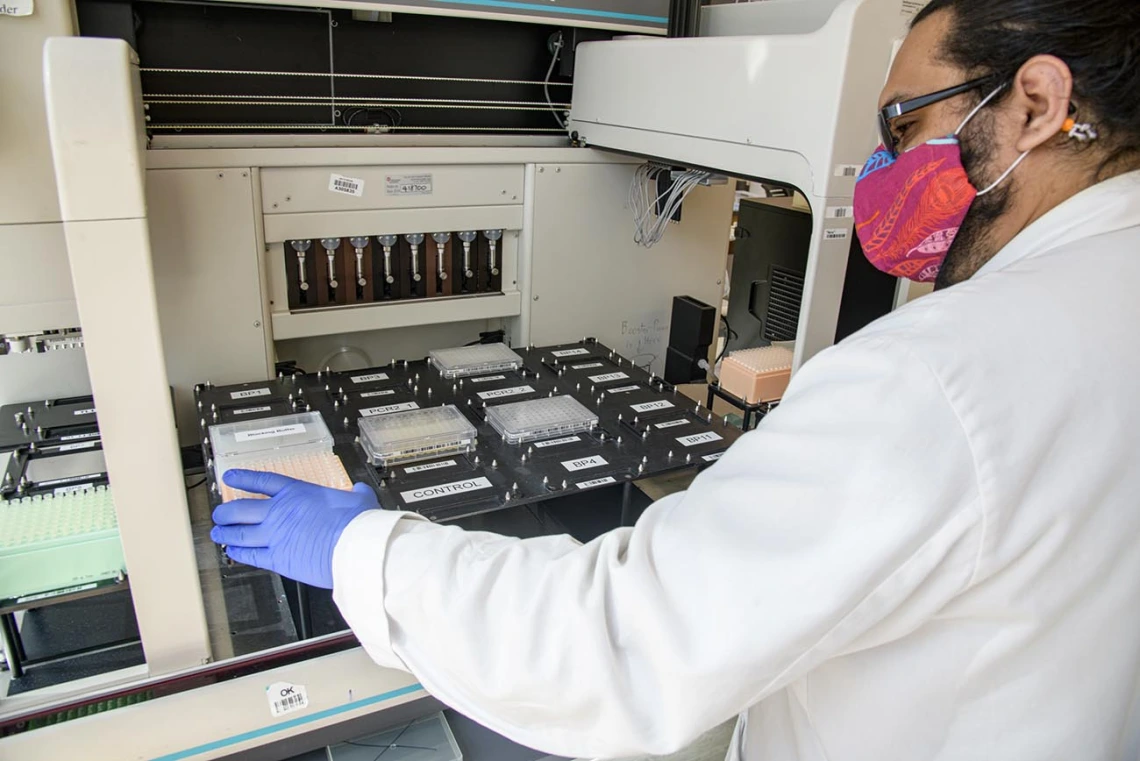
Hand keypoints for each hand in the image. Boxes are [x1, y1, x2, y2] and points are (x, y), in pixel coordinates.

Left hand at [210, 469, 379, 588]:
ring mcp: (275, 536)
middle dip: (226, 512)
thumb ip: (355, 494)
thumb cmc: (356, 522)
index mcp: (298, 493)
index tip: (230, 478)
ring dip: (225, 533)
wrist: (353, 546)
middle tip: (220, 514)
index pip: (263, 482)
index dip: (244, 479)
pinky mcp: (276, 559)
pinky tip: (232, 553)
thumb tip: (360, 491)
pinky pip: (249, 555)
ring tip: (217, 534)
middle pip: (241, 509)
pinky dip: (237, 553)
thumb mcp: (358, 499)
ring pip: (239, 533)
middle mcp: (280, 512)